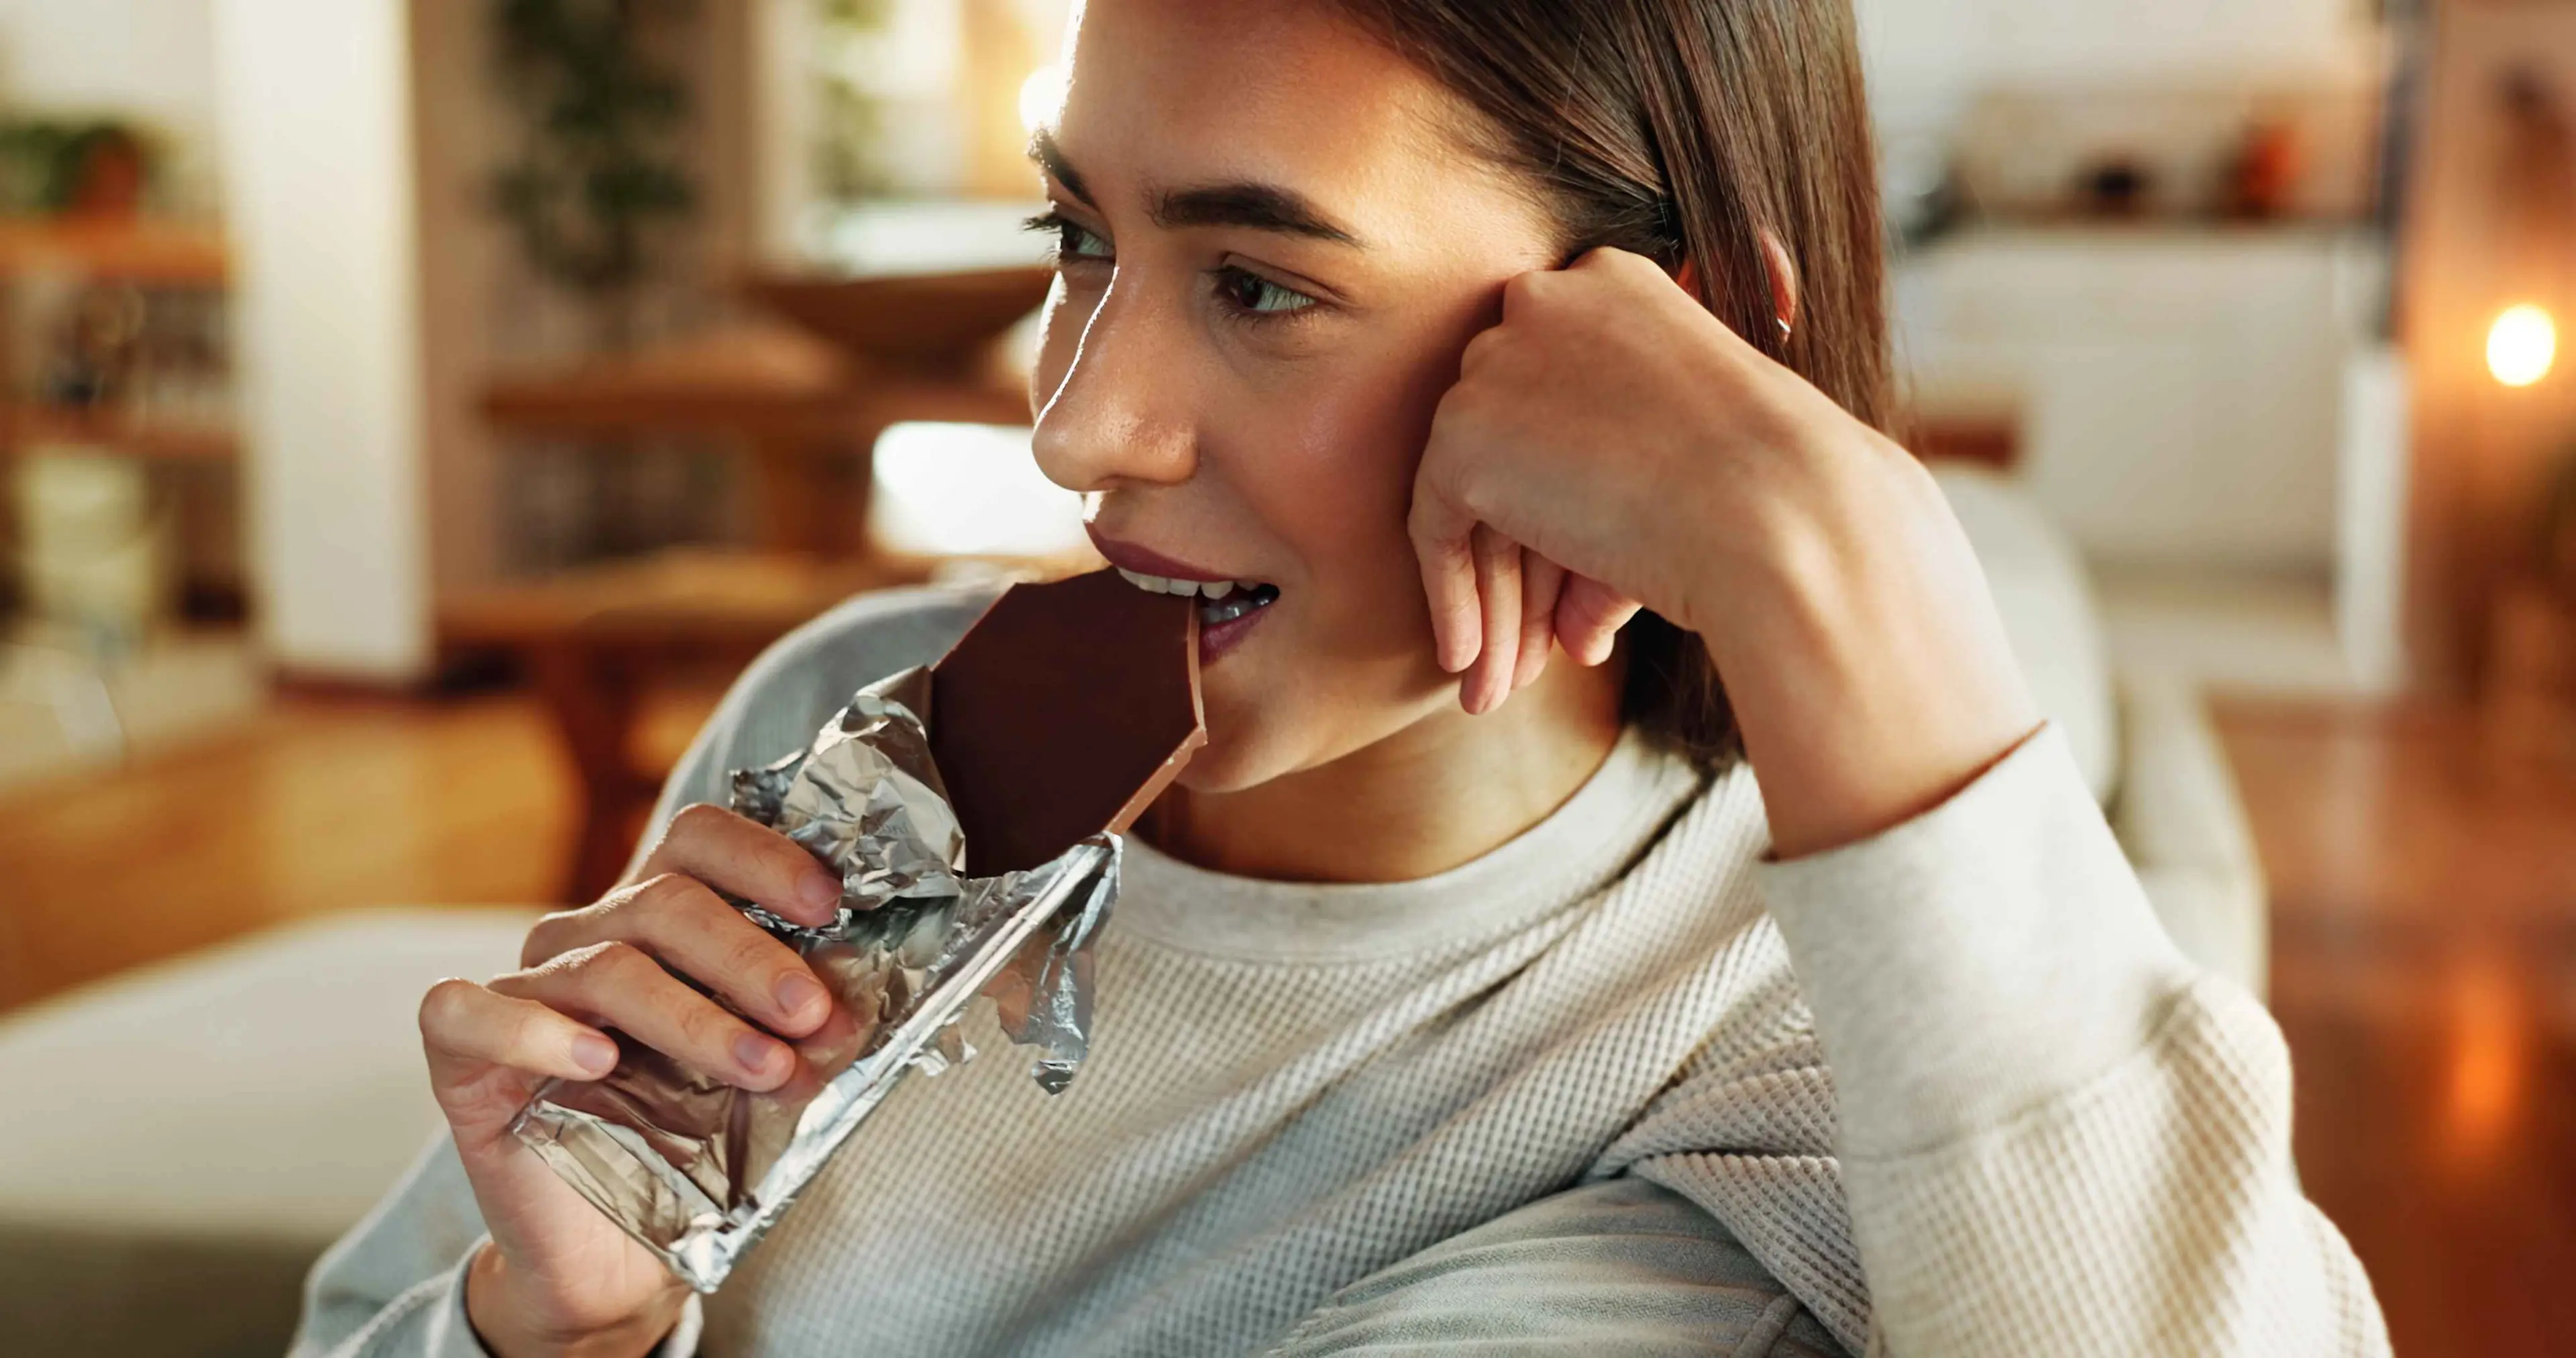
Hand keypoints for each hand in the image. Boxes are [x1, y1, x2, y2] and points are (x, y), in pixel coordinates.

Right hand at [418, 804, 846, 1357]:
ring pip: (605, 968)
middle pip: (664, 903)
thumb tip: (855, 1005)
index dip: (763, 859)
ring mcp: (520, 989)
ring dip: (694, 1018)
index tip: (829, 903)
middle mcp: (585, 936)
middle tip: (812, 1014)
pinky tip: (598, 1060)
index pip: (699, 842)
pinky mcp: (459, 1052)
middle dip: (749, 957)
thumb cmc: (691, 1146)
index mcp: (657, 916)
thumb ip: (794, 1026)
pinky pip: (472, 1016)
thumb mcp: (757, 1070)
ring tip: (761, 1067)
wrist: (613, 1254)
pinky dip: (538, 1033)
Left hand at [1409, 247, 2039, 856]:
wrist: (1784, 513)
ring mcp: (1496, 361)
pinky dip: (1452, 598)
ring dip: (1491, 595)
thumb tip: (1572, 618)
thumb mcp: (1686, 476)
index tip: (1564, 583)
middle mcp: (1544, 301)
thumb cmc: (1773, 495)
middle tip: (1525, 651)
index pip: (1554, 397)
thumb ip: (1611, 514)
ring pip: (1468, 492)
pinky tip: (1474, 664)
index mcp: (1611, 284)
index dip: (1557, 501)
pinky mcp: (1462, 433)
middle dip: (1519, 560)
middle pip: (1508, 445)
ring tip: (1499, 682)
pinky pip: (1436, 528)